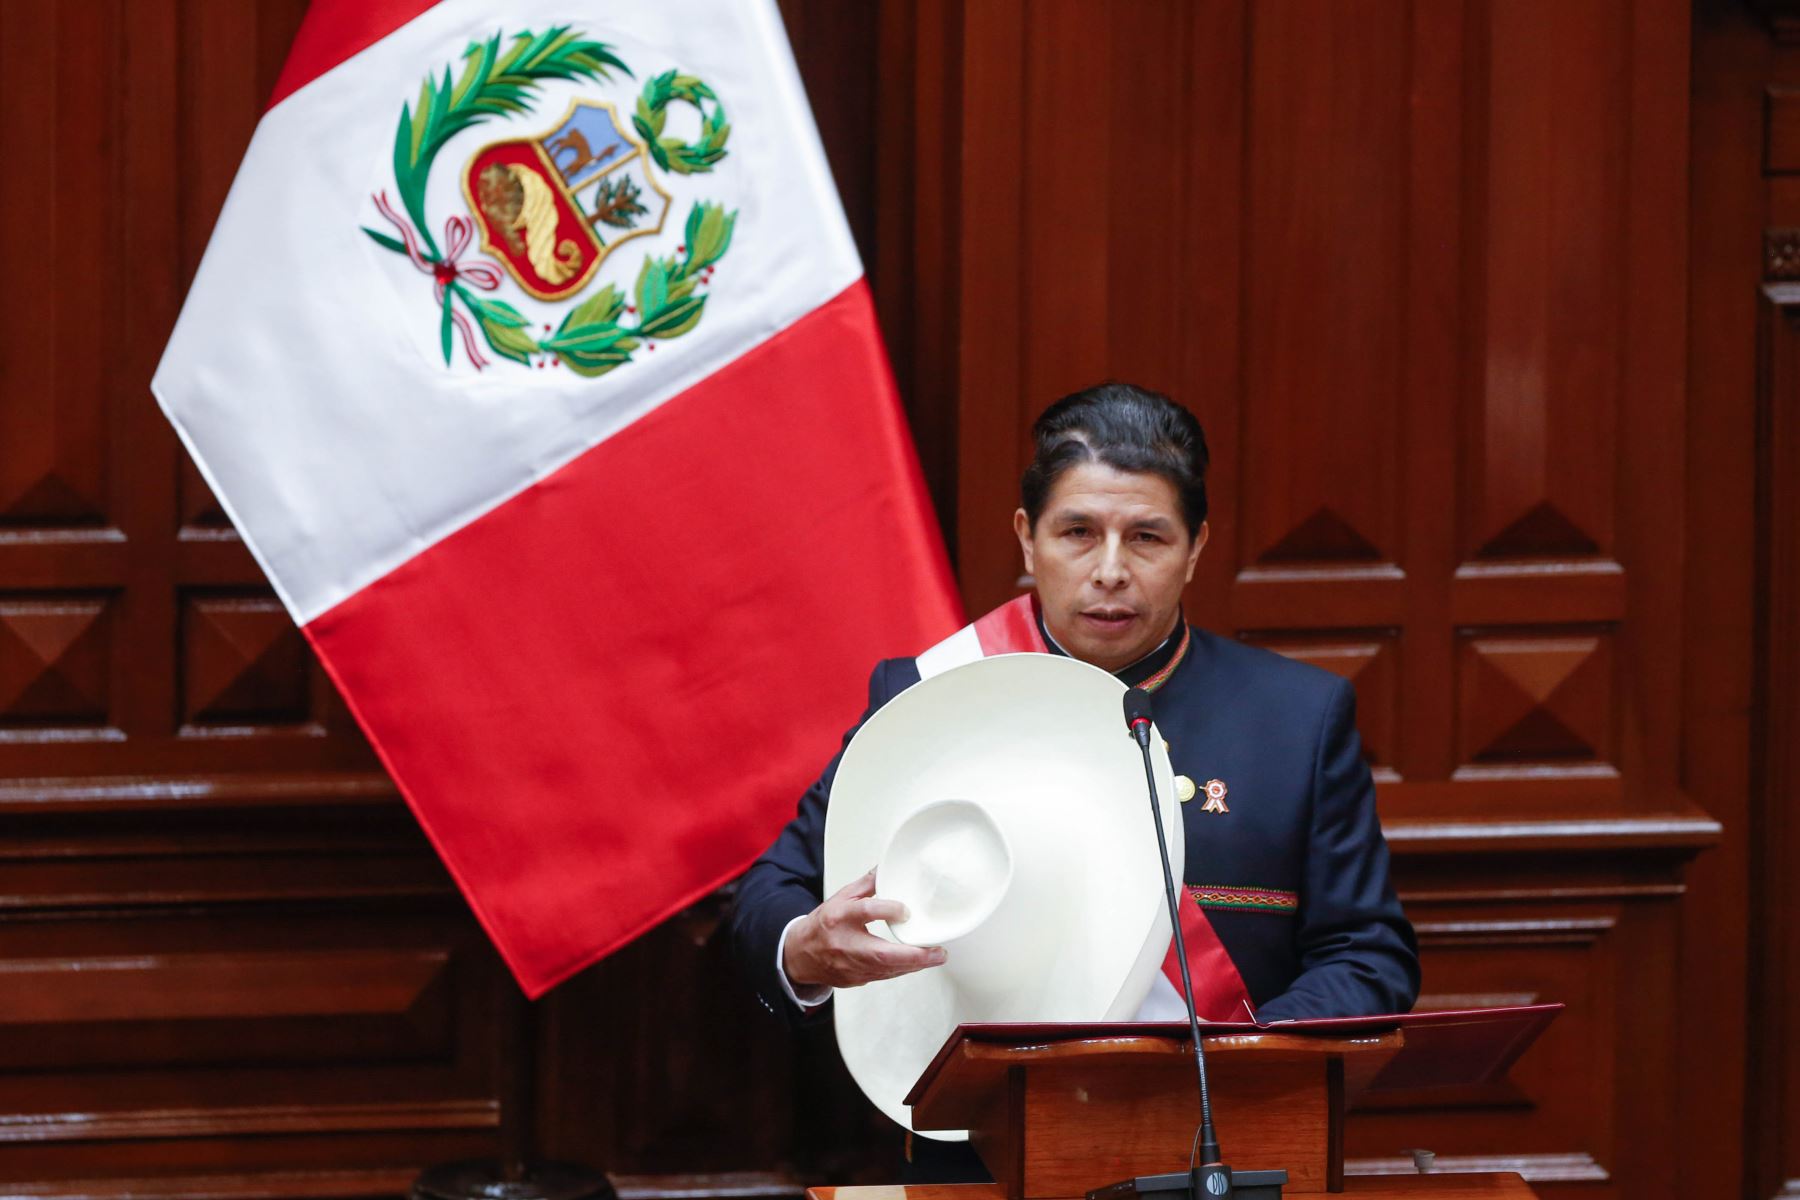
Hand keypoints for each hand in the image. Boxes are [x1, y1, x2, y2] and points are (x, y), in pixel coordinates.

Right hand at [784, 868, 946, 988]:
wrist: (799, 955)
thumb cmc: (822, 925)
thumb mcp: (840, 898)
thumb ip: (866, 884)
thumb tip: (886, 868)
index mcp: (839, 917)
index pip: (865, 912)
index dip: (887, 910)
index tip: (906, 910)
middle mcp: (845, 944)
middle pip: (881, 953)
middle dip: (913, 955)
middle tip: (937, 951)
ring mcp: (850, 966)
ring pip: (887, 969)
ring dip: (914, 964)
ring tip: (936, 956)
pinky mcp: (856, 979)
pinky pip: (884, 976)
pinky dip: (903, 969)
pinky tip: (918, 963)